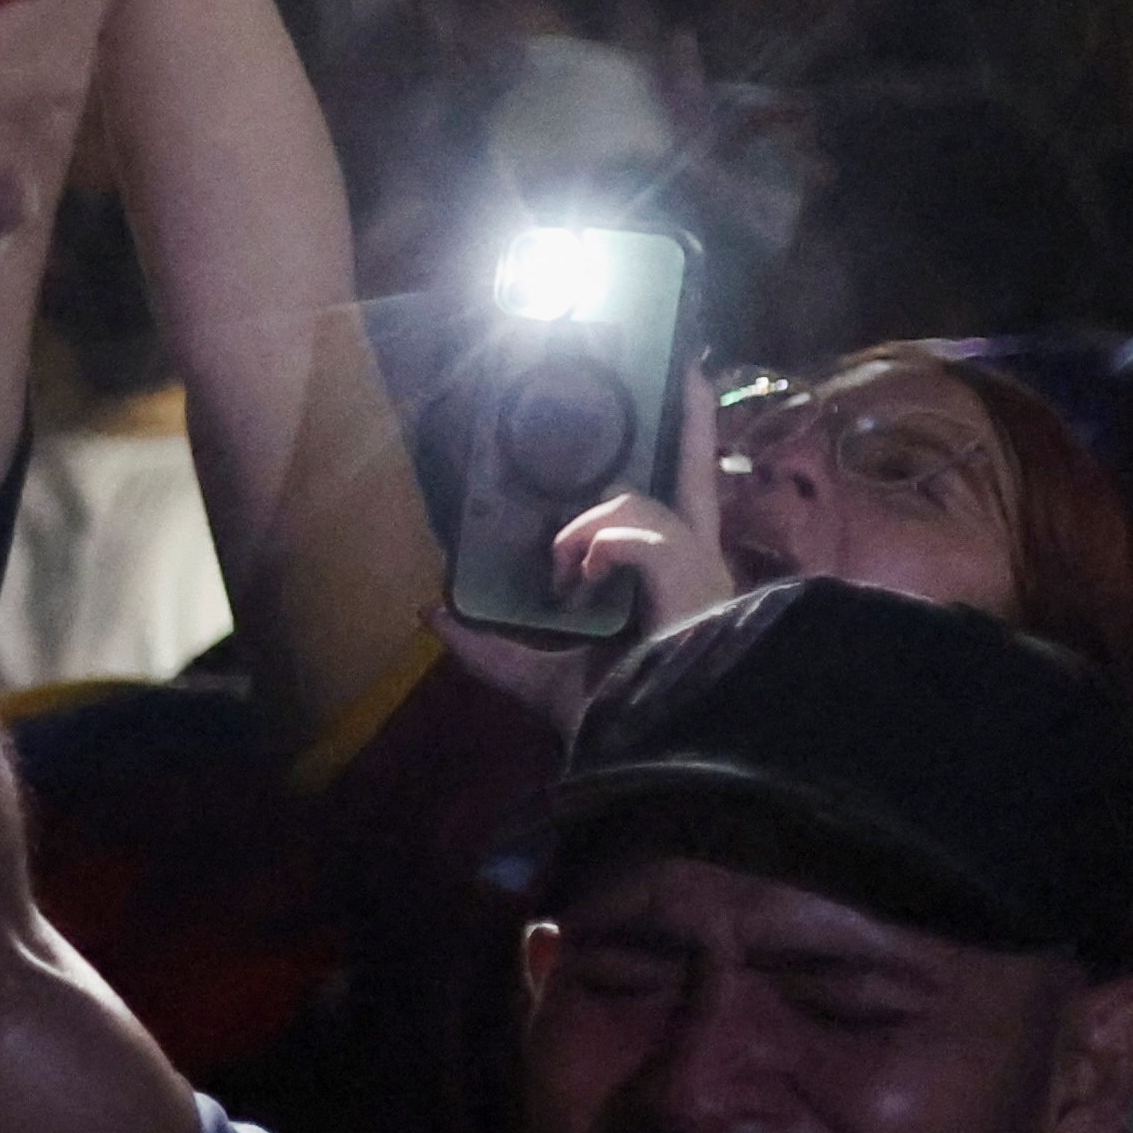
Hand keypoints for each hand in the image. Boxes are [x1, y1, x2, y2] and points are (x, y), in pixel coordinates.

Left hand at [429, 383, 728, 728]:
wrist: (652, 761)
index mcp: (674, 580)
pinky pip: (636, 533)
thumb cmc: (619, 723)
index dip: (687, 445)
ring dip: (583, 533)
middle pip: (692, 477)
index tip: (684, 390)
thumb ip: (486, 647)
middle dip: (689, 422)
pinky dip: (596, 548)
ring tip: (565, 577)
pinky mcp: (694, 581)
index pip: (683, 501)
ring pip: (637, 504)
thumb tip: (430, 611)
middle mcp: (699, 567)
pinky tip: (579, 579)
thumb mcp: (536, 678)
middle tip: (686, 371)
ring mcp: (703, 572)